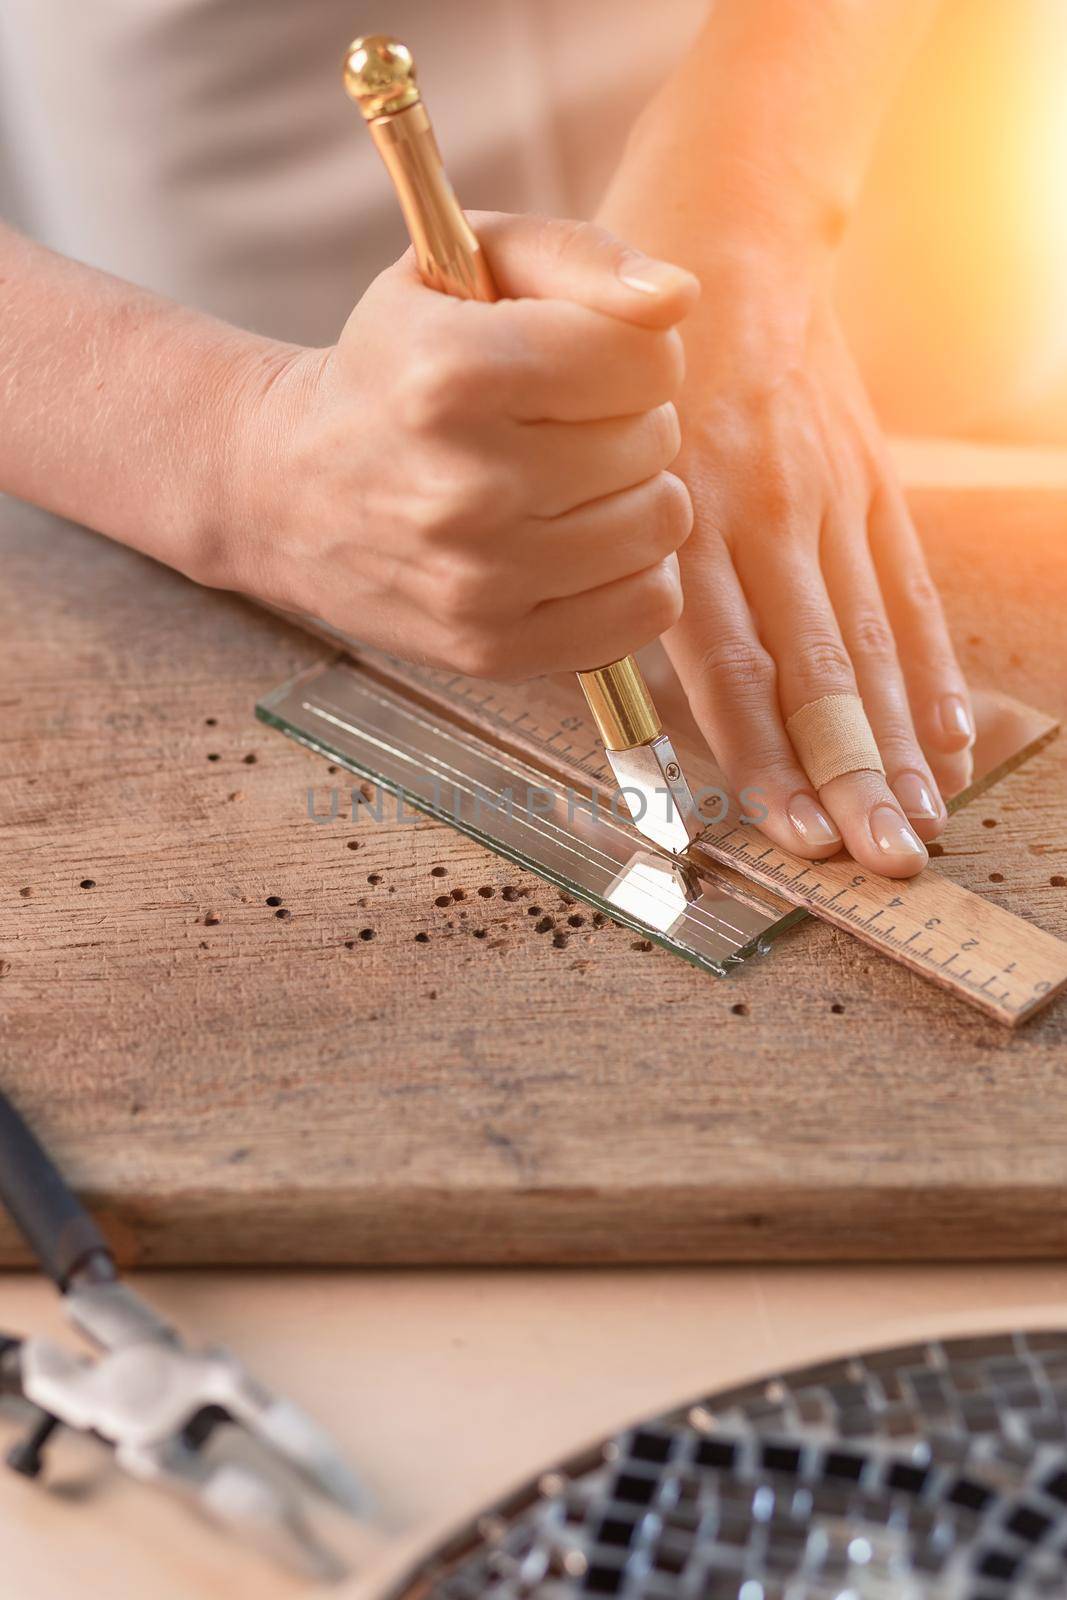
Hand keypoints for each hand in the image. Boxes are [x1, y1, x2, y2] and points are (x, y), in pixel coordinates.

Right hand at [221, 213, 698, 680]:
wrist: (288, 490)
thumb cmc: (397, 366)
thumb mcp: (463, 269)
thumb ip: (579, 256)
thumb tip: (678, 297)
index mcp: (453, 374)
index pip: (647, 359)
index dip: (632, 351)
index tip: (583, 360)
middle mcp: (463, 487)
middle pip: (655, 442)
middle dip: (625, 421)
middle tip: (560, 426)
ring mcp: (477, 582)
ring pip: (660, 525)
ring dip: (632, 497)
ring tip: (568, 485)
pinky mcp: (493, 650)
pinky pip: (645, 610)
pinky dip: (628, 574)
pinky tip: (573, 546)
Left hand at [660, 265, 973, 878]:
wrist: (728, 225)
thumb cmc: (632, 357)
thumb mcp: (593, 440)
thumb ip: (623, 555)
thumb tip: (630, 676)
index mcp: (691, 513)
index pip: (736, 662)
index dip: (767, 754)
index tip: (794, 834)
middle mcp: (768, 511)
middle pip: (816, 666)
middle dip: (852, 772)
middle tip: (882, 857)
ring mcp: (830, 494)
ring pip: (868, 637)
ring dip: (898, 738)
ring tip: (922, 819)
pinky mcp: (871, 476)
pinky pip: (906, 583)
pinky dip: (929, 664)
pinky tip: (951, 734)